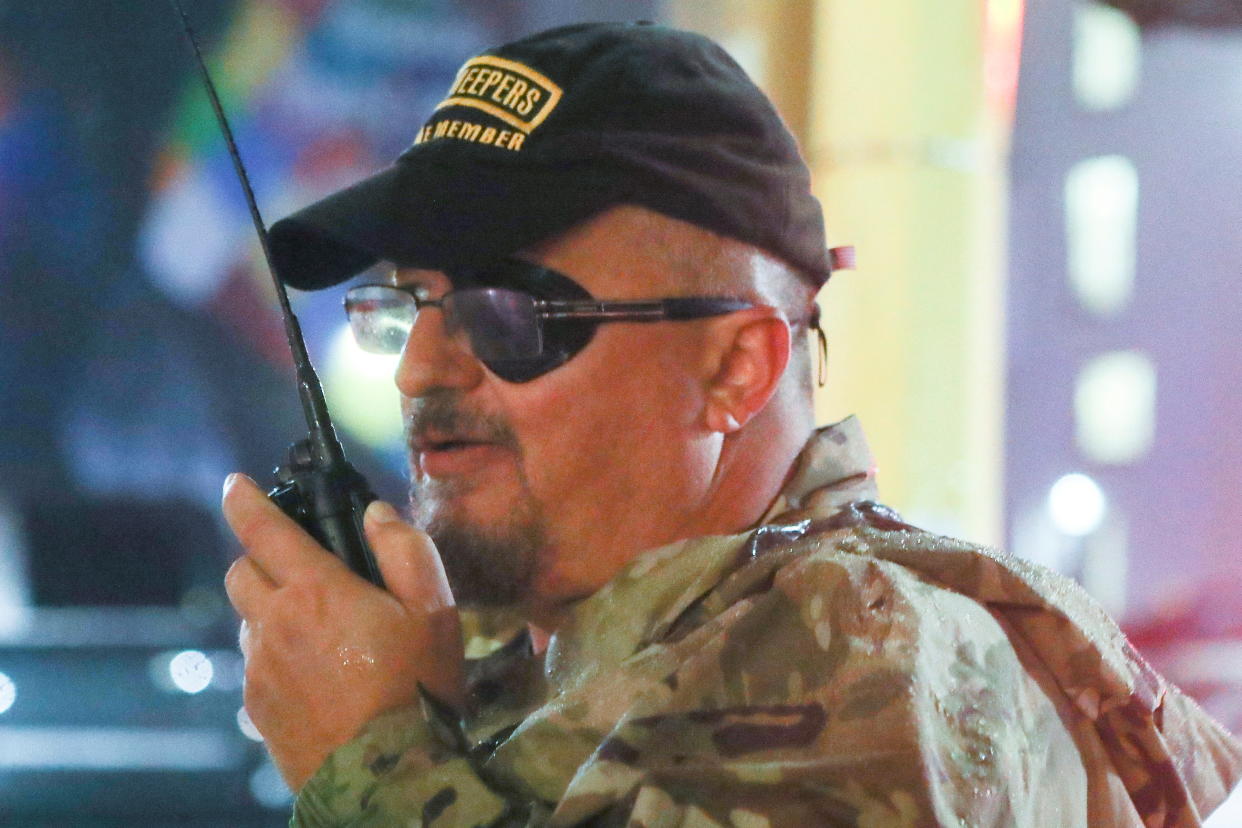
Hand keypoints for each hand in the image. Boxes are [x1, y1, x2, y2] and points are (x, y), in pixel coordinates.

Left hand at [222, 473, 463, 790]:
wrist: (388, 775)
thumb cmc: (417, 686)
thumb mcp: (433, 611)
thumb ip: (405, 550)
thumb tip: (376, 514)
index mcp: (315, 590)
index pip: (263, 530)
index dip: (244, 500)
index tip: (235, 485)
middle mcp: (275, 624)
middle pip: (241, 572)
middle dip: (262, 559)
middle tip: (303, 569)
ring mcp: (260, 670)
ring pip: (248, 620)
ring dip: (271, 612)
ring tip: (321, 632)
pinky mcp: (257, 709)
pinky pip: (255, 666)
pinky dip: (276, 656)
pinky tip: (316, 674)